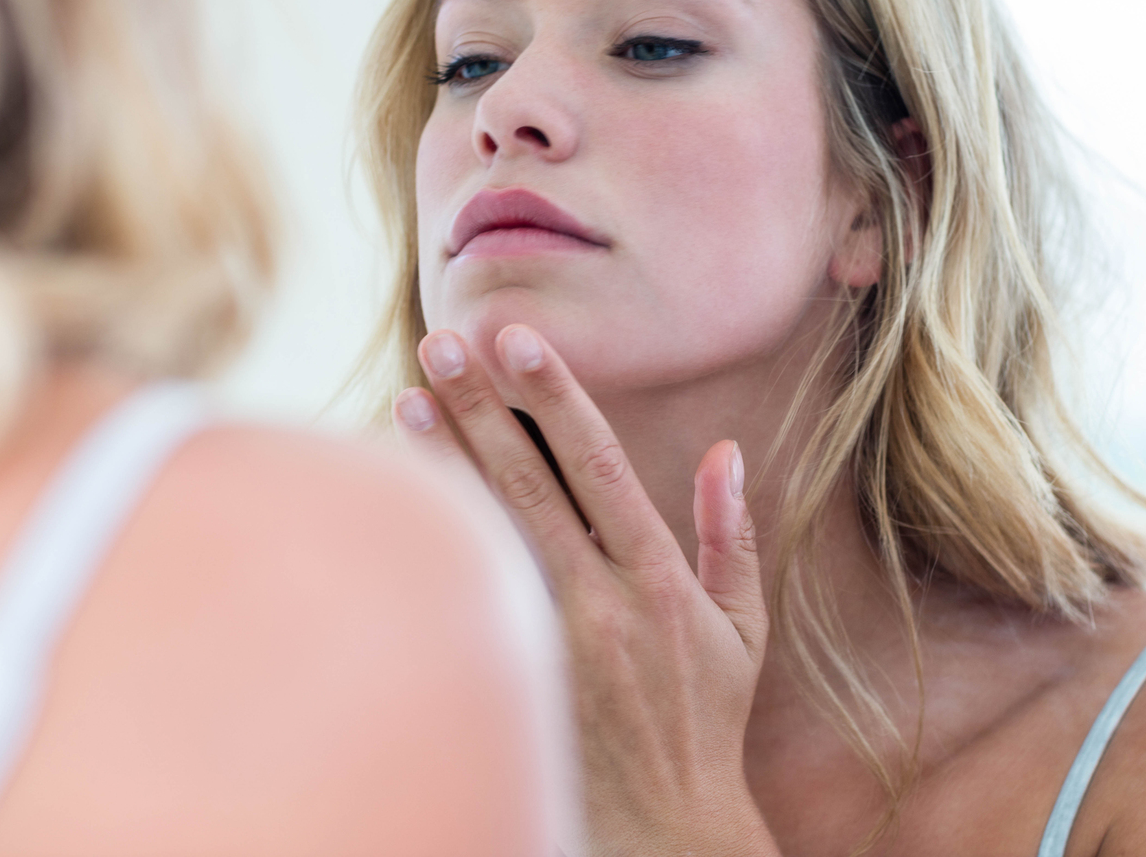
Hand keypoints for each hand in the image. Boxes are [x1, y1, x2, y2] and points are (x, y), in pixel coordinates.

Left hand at [394, 324, 779, 856]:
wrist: (664, 826)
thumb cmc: (705, 720)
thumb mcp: (742, 628)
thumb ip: (731, 536)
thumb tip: (726, 451)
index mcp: (658, 581)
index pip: (599, 465)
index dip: (556, 397)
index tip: (521, 338)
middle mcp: (599, 602)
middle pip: (528, 485)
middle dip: (483, 406)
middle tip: (443, 341)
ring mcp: (549, 642)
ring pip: (487, 535)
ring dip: (444, 463)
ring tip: (407, 395)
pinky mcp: (516, 675)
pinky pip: (471, 592)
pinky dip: (440, 539)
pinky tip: (403, 495)